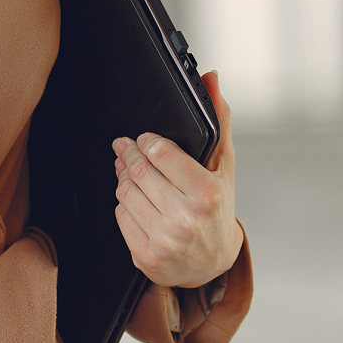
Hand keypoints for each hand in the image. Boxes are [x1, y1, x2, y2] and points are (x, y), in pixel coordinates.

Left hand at [111, 71, 243, 287]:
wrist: (214, 264)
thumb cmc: (218, 209)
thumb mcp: (222, 165)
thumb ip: (217, 119)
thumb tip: (211, 78)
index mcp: (206, 193)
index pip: (158, 151)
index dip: (147, 141)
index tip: (145, 139)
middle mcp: (186, 219)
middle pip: (137, 170)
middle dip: (129, 154)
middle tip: (126, 148)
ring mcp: (165, 241)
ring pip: (124, 191)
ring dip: (123, 177)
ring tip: (132, 173)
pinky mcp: (146, 257)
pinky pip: (120, 215)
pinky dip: (124, 204)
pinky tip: (137, 201)